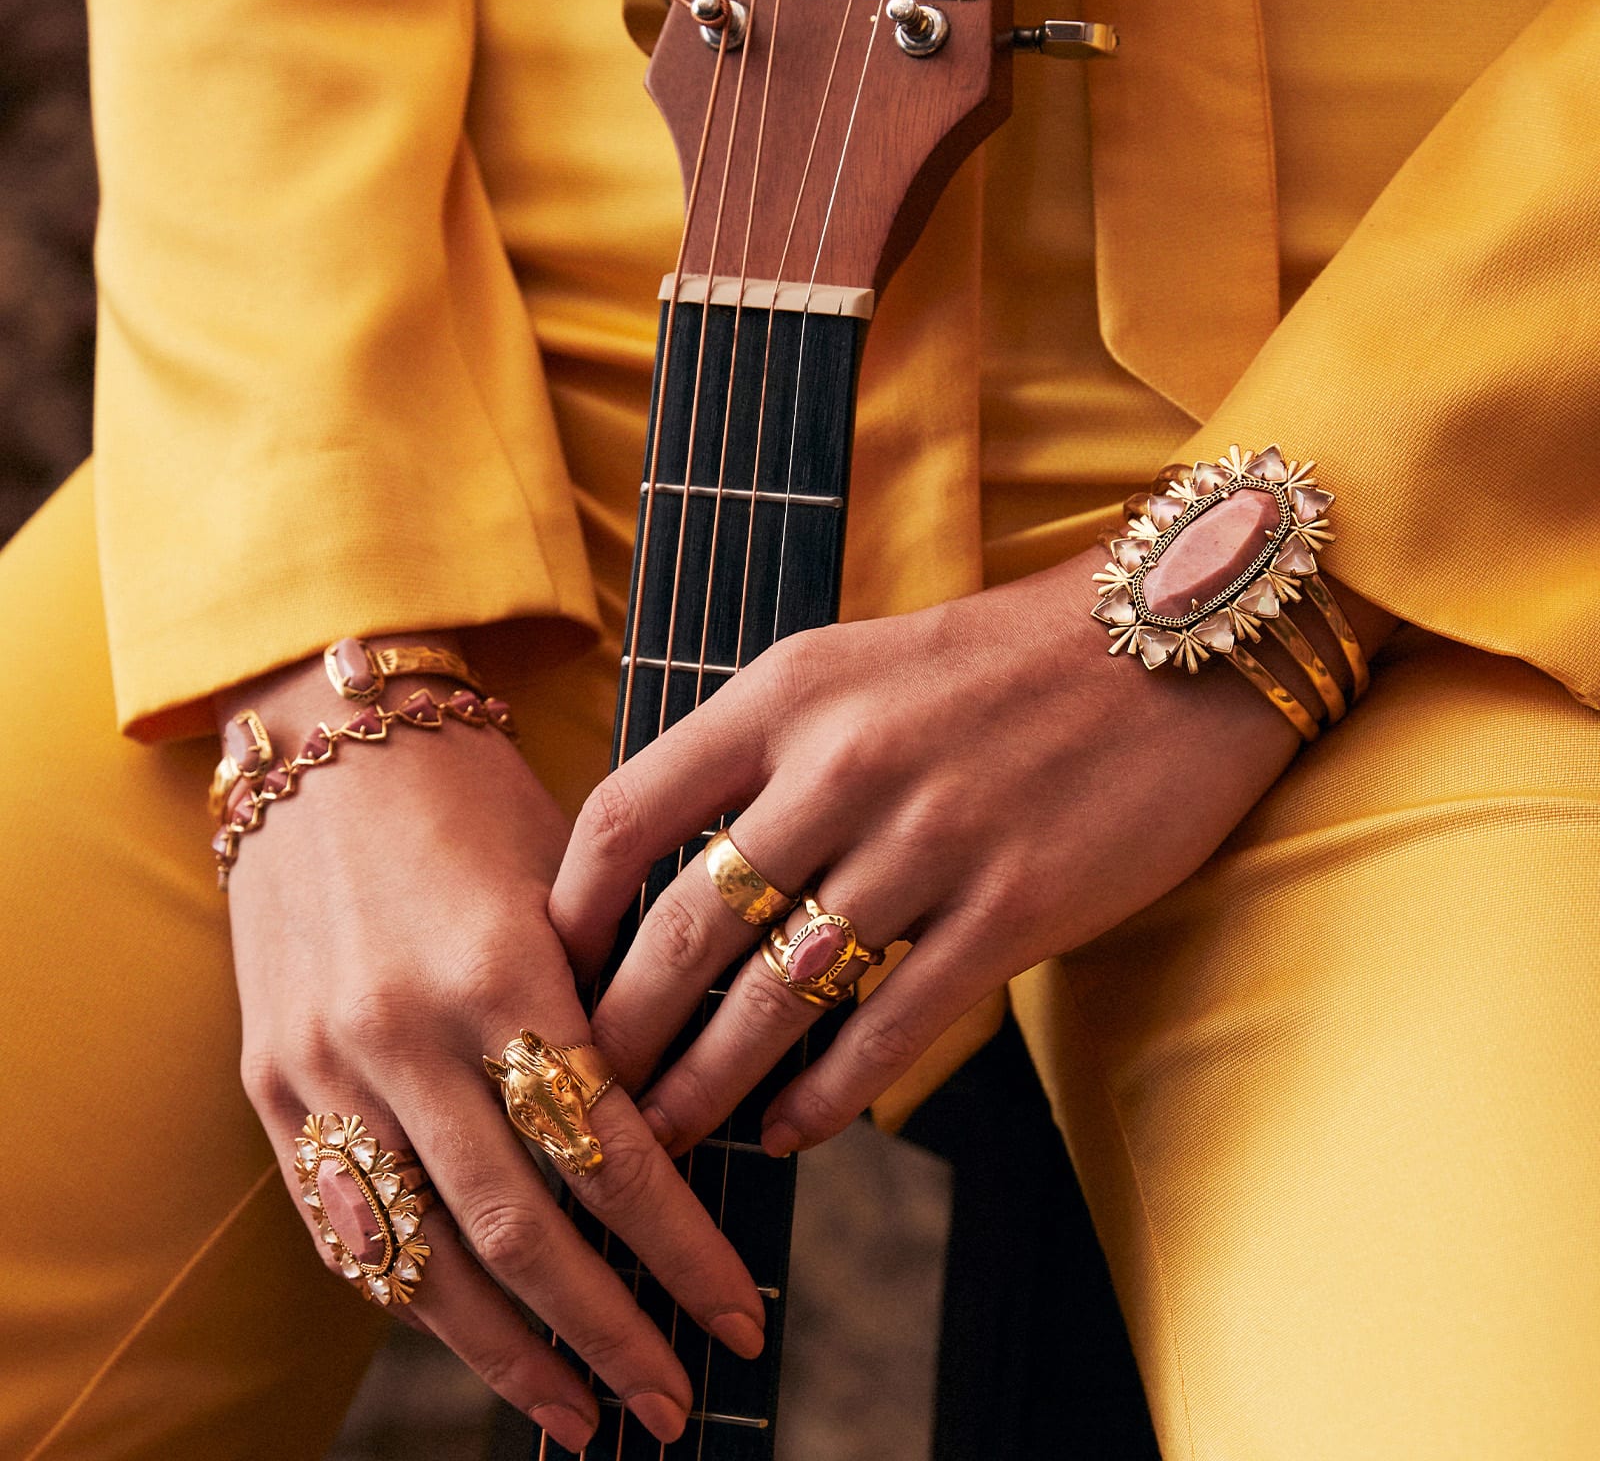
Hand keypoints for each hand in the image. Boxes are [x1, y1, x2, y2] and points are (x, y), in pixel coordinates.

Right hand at [221, 639, 767, 1451]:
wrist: (327, 745)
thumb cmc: (477, 804)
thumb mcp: (567, 883)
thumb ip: (611, 1005)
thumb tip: (686, 1139)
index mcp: (501, 966)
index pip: (606, 1148)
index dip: (678, 1246)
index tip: (740, 1310)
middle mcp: (405, 1030)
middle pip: (517, 1228)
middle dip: (608, 1331)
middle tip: (675, 1402)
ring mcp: (325, 1066)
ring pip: (423, 1254)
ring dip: (510, 1354)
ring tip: (584, 1417)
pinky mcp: (271, 1085)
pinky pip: (343, 1227)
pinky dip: (412, 1299)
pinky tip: (474, 1344)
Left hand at [551, 553, 1388, 1160]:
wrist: (1166, 643)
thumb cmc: (994, 662)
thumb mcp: (851, 663)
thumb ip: (759, 747)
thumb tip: (666, 861)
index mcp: (786, 690)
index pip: (628, 812)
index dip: (570, 913)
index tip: (545, 976)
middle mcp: (843, 761)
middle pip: (685, 929)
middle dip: (620, 1034)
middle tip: (582, 1099)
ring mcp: (929, 838)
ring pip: (777, 996)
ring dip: (709, 1085)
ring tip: (670, 1138)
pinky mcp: (1012, 905)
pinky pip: (890, 1027)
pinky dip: (826, 1096)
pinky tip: (790, 1132)